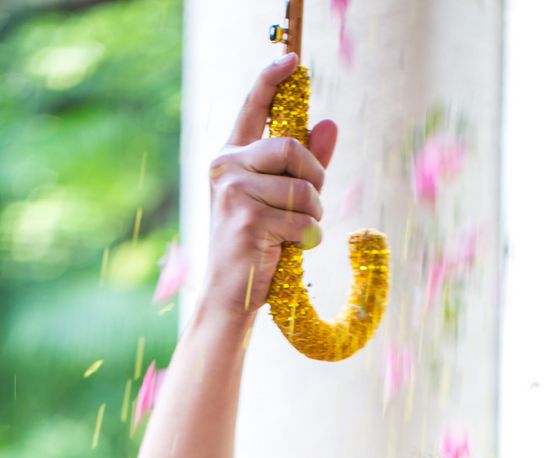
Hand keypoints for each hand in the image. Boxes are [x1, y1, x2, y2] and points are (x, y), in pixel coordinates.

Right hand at [203, 55, 337, 320]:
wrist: (229, 296)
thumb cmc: (256, 248)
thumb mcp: (279, 201)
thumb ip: (305, 164)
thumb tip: (330, 123)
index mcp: (230, 157)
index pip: (252, 107)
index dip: (272, 80)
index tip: (293, 61)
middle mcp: (226, 167)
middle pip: (291, 147)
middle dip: (315, 177)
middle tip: (311, 205)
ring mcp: (234, 192)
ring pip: (303, 188)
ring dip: (314, 215)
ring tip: (296, 233)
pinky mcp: (248, 220)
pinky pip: (302, 220)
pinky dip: (308, 239)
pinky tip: (288, 250)